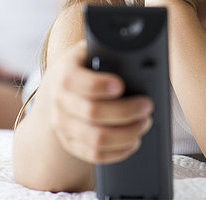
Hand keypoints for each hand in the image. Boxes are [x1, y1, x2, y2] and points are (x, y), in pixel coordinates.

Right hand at [46, 40, 152, 163]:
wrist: (61, 84)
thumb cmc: (85, 65)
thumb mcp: (91, 50)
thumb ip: (108, 51)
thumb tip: (139, 54)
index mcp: (65, 72)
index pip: (77, 81)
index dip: (99, 85)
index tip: (120, 85)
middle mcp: (59, 100)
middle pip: (92, 113)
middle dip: (126, 111)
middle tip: (146, 105)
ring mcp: (62, 124)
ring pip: (96, 139)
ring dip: (126, 133)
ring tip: (144, 123)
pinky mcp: (70, 143)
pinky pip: (95, 155)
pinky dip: (118, 151)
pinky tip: (133, 141)